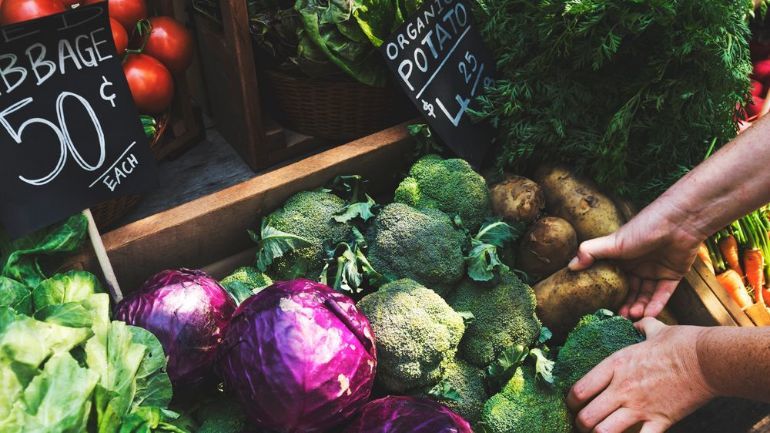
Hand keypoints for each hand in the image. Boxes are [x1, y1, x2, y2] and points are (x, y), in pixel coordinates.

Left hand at [567, 318, 715, 432]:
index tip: (573, 404)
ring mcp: (640, 407)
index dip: (570, 402)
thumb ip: (641, 327)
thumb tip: (638, 322)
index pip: (579, 390)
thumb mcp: (654, 329)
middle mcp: (622, 388)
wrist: (707, 359)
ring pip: (604, 432)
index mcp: (615, 365)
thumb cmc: (681, 342)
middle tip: (584, 424)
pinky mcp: (660, 421)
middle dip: (581, 424)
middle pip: (586, 416)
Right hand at [568, 202, 702, 318]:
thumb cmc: (643, 228)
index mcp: (622, 257)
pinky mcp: (673, 275)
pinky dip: (656, 304)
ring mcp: (655, 270)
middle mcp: (637, 265)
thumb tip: (570, 266)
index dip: (609, 294)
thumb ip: (590, 252)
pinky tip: (649, 314)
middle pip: (630, 290)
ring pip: (646, 295)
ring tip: (634, 317)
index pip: (613, 280)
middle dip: (625, 305)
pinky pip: (663, 293)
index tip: (603, 308)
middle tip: (621, 318)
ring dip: (640, 307)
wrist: (678, 222)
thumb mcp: (612, 242)